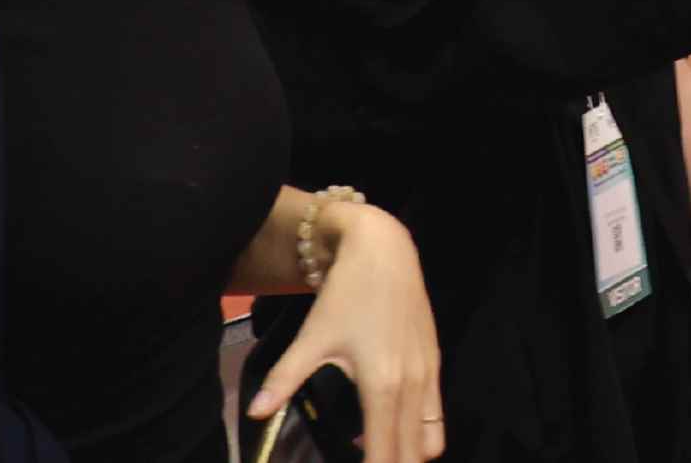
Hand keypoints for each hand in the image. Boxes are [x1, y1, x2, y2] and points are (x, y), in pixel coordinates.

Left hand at [247, 201, 442, 462]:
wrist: (384, 250)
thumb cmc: (346, 294)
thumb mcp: (312, 338)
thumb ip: (284, 380)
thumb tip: (255, 413)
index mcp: (382, 388)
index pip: (383, 455)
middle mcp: (412, 387)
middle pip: (409, 455)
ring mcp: (429, 376)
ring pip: (428, 440)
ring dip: (405, 454)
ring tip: (377, 454)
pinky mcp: (435, 363)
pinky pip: (434, 416)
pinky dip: (417, 434)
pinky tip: (389, 428)